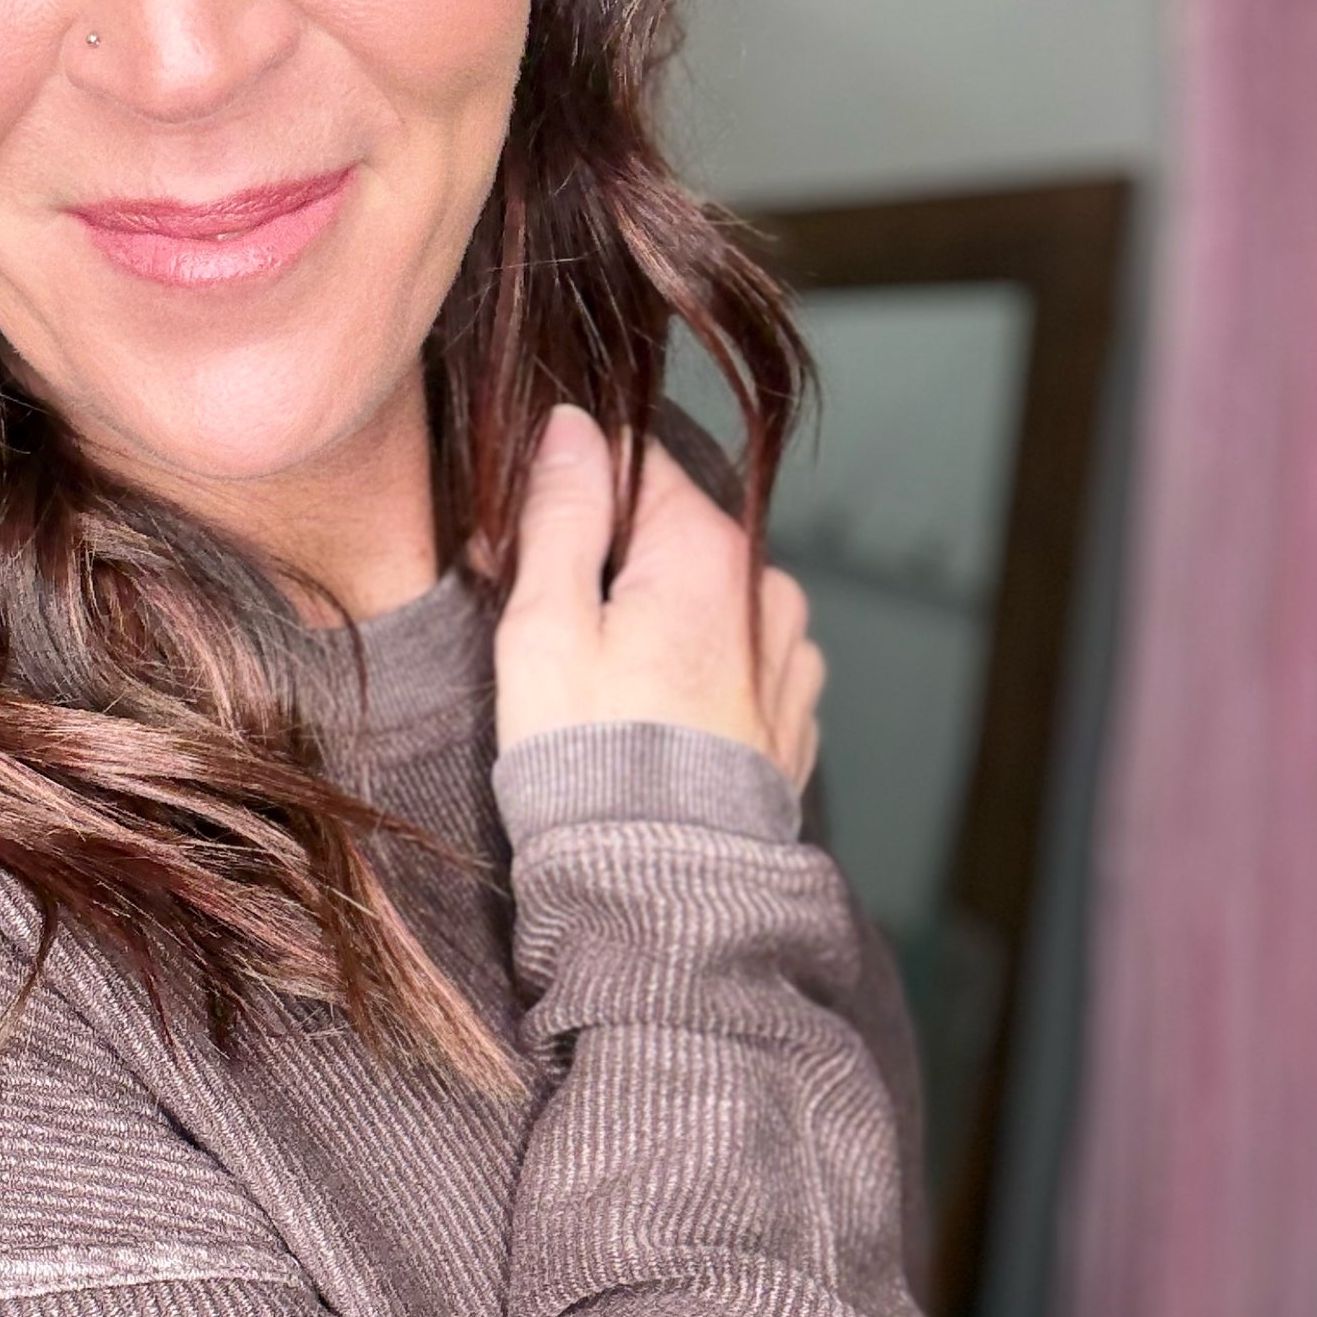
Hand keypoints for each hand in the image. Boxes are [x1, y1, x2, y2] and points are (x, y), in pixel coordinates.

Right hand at [493, 404, 823, 793]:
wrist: (663, 889)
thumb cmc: (591, 761)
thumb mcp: (546, 626)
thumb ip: (561, 516)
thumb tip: (572, 428)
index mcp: (708, 551)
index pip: (633, 468)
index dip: (567, 507)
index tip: (524, 564)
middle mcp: (768, 593)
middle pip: (674, 540)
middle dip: (614, 572)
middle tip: (558, 644)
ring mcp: (789, 660)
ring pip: (710, 606)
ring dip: (662, 629)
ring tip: (611, 701)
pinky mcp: (793, 721)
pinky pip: (739, 669)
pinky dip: (700, 682)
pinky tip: (658, 729)